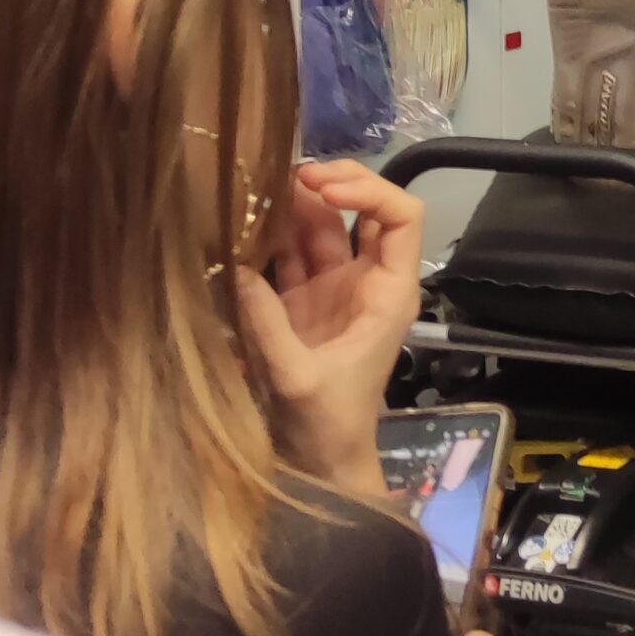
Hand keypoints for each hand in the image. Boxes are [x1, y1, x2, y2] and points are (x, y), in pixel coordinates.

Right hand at [234, 161, 423, 502]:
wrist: (319, 463)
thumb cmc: (326, 424)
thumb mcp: (296, 376)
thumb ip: (266, 324)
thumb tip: (233, 267)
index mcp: (389, 292)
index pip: (401, 217)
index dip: (368, 190)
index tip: (323, 186)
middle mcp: (367, 280)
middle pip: (362, 210)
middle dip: (329, 183)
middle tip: (283, 171)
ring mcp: (333, 288)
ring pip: (320, 228)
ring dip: (292, 204)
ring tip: (253, 183)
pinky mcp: (301, 302)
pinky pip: (289, 255)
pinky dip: (269, 234)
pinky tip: (241, 216)